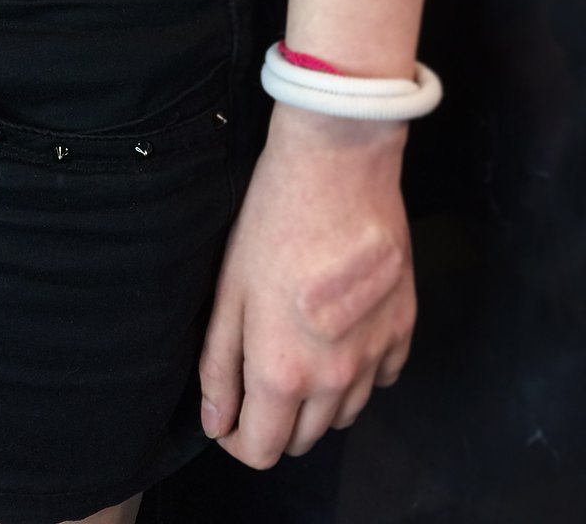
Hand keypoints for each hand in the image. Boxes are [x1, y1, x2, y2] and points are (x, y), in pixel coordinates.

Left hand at [198, 102, 416, 468]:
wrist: (336, 171)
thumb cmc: (272, 226)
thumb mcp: (228, 293)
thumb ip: (220, 366)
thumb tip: (216, 422)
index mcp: (284, 373)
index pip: (264, 450)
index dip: (239, 441)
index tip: (229, 418)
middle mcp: (337, 378)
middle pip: (306, 440)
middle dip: (275, 423)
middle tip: (256, 377)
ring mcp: (377, 355)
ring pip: (345, 414)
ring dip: (317, 402)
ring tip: (296, 352)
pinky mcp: (405, 328)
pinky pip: (381, 377)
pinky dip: (358, 371)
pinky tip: (337, 333)